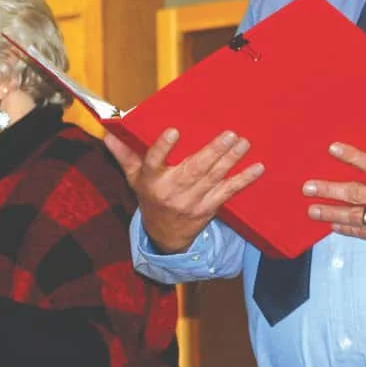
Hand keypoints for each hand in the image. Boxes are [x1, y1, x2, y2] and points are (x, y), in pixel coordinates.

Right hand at [105, 129, 263, 252]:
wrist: (165, 236)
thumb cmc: (150, 198)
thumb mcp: (134, 178)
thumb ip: (125, 154)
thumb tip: (108, 132)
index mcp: (151, 180)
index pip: (154, 162)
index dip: (163, 147)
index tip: (174, 131)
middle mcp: (172, 191)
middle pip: (193, 170)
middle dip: (212, 152)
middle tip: (229, 134)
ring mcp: (192, 201)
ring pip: (212, 178)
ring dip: (230, 160)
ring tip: (243, 143)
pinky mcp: (209, 208)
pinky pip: (228, 192)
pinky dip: (243, 180)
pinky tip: (257, 168)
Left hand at [303, 143, 365, 258]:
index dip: (350, 156)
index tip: (332, 148)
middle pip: (353, 193)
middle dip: (327, 189)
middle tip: (308, 187)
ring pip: (353, 217)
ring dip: (329, 213)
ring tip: (312, 210)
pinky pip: (364, 234)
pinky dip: (347, 230)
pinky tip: (334, 226)